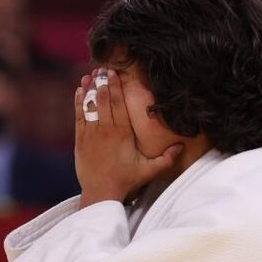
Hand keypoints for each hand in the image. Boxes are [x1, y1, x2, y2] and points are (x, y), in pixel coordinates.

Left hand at [74, 69, 182, 207]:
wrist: (100, 193)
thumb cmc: (125, 181)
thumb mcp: (149, 170)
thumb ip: (166, 159)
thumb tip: (182, 147)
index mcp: (123, 133)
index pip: (119, 104)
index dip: (116, 86)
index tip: (114, 73)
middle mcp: (106, 130)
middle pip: (104, 100)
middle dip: (103, 82)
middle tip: (102, 68)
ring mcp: (91, 134)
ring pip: (90, 106)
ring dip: (89, 89)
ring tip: (90, 75)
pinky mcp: (80, 141)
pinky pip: (79, 117)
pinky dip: (79, 103)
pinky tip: (79, 91)